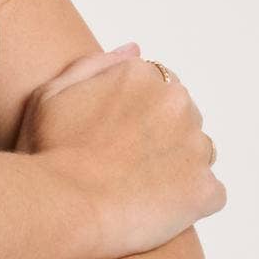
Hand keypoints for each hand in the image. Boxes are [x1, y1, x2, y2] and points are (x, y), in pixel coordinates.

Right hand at [22, 40, 226, 258]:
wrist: (63, 205)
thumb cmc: (49, 152)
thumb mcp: (52, 93)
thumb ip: (95, 65)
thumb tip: (135, 50)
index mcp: (141, 76)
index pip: (159, 85)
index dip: (138, 114)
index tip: (116, 137)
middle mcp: (176, 102)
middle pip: (182, 116)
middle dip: (161, 137)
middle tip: (123, 164)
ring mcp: (196, 146)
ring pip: (197, 153)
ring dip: (176, 167)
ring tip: (137, 189)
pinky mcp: (206, 188)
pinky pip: (209, 193)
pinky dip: (188, 202)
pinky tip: (153, 209)